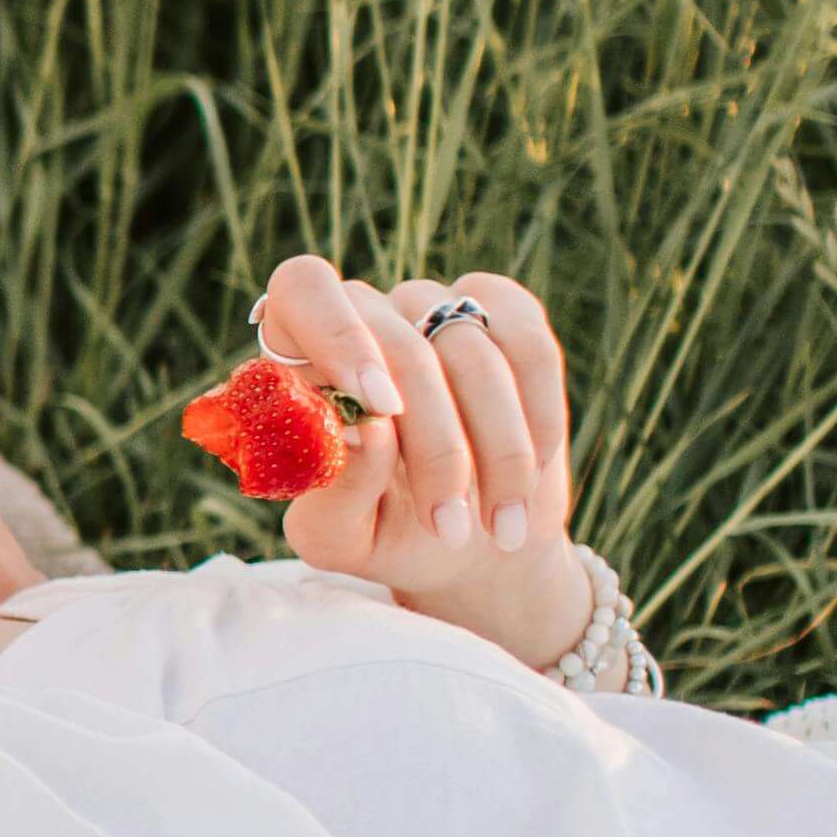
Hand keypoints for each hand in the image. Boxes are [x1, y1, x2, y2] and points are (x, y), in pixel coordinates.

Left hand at [248, 256, 596, 667]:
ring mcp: (436, 307)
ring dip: (496, 449)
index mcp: (297, 353)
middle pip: (399, 342)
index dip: (340, 335)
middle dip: (434, 445)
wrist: (468, 546)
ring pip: (471, 349)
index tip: (380, 407)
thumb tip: (368, 431)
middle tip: (446, 524)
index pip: (304, 290)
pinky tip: (532, 475)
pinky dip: (539, 419)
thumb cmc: (381, 533)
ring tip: (498, 527)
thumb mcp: (339, 536)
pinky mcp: (506, 314)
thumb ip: (334, 490)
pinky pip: (532, 347)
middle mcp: (366, 313)